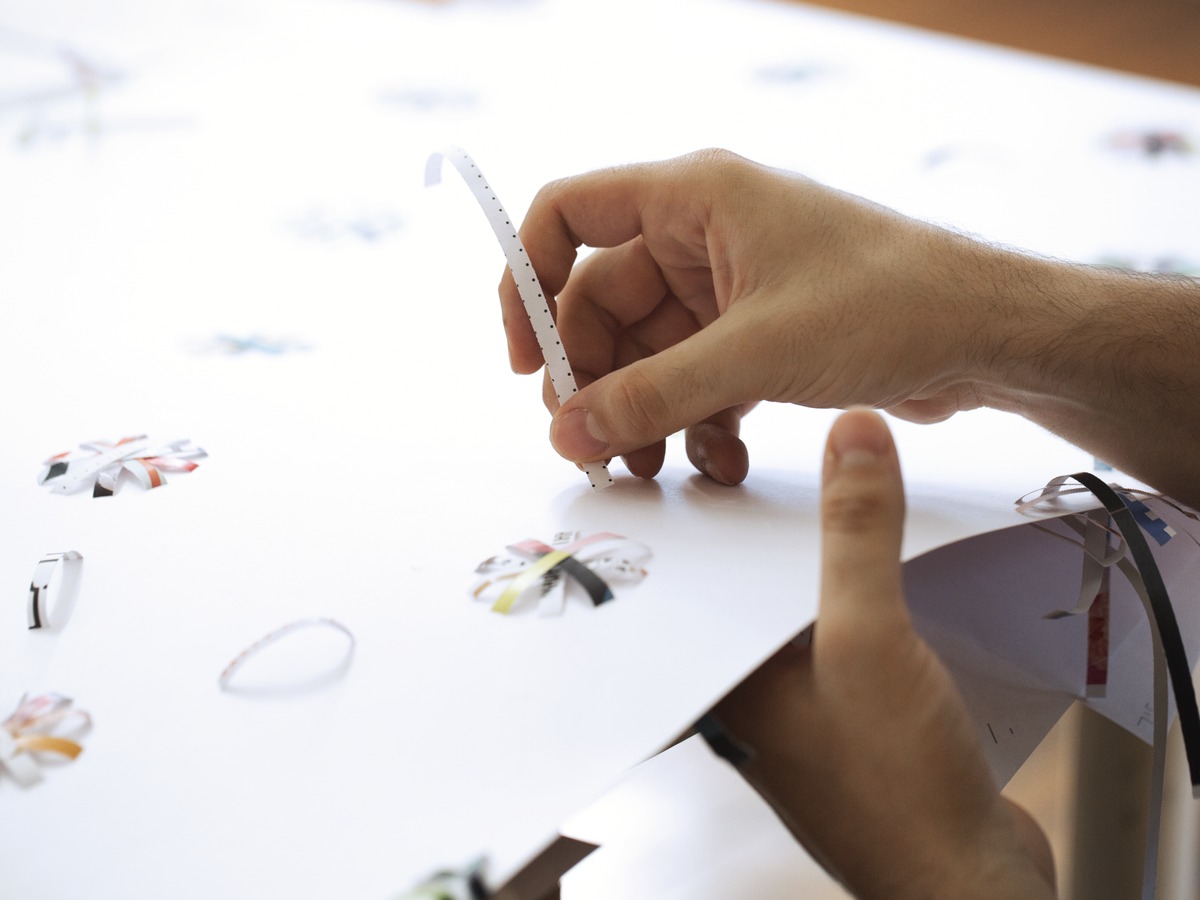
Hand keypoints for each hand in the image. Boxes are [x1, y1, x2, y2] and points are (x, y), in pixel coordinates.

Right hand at [500, 149, 1006, 482]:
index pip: (568, 213)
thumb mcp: (756, 352)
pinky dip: (693, 423)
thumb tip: (569, 432)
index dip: (528, 280)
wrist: (986, 338)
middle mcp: (702, 234)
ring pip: (645, 353)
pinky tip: (718, 463)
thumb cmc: (892, 305)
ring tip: (650, 470)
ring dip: (642, 414)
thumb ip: (653, 395)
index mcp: (694, 197)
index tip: (527, 358)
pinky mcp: (754, 333)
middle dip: (594, 380)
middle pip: (599, 303)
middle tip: (591, 446)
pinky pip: (692, 378)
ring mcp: (727, 287)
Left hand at [708, 409, 1055, 898]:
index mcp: (726, 690)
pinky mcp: (853, 723)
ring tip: (818, 502)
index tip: (675, 475)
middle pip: (741, 600)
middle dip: (754, 539)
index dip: (679, 535)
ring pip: (794, 620)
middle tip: (753, 467)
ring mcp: (802, 717)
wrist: (968, 882)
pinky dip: (854, 605)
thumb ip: (854, 534)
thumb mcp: (868, 638)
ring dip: (810, 569)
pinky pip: (840, 644)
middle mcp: (752, 705)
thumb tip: (852, 438)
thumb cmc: (898, 791)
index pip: (684, 598)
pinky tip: (874, 572)